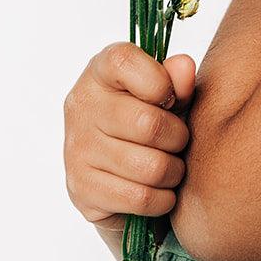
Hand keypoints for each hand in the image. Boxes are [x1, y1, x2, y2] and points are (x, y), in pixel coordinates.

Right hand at [63, 43, 196, 246]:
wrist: (121, 176)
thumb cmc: (151, 122)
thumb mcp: (169, 96)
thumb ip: (177, 79)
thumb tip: (184, 67)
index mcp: (99, 72)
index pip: (124, 61)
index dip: (160, 82)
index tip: (171, 99)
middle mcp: (81, 106)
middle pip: (148, 124)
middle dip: (178, 138)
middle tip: (179, 142)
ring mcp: (76, 148)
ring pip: (150, 166)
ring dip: (173, 172)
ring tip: (172, 167)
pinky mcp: (81, 188)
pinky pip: (139, 198)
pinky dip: (162, 199)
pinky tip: (161, 191)